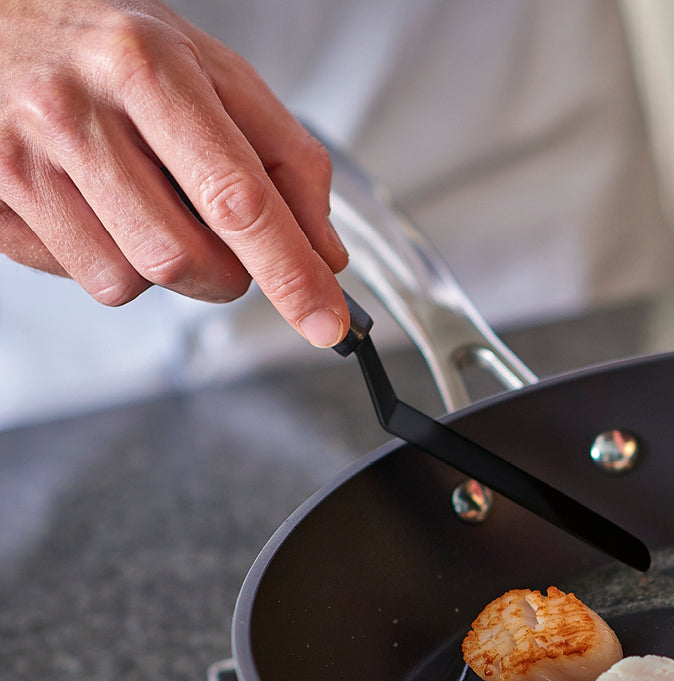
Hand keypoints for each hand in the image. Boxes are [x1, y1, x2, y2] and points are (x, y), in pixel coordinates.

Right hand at [0, 0, 348, 346]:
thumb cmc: (110, 47)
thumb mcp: (210, 72)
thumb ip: (284, 157)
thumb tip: (324, 252)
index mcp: (146, 67)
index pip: (237, 198)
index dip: (290, 272)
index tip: (325, 321)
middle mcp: (74, 109)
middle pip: (182, 258)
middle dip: (224, 275)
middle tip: (224, 243)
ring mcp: (20, 156)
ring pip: (125, 280)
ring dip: (160, 268)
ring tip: (146, 203)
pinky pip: (74, 276)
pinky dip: (105, 258)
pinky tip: (97, 207)